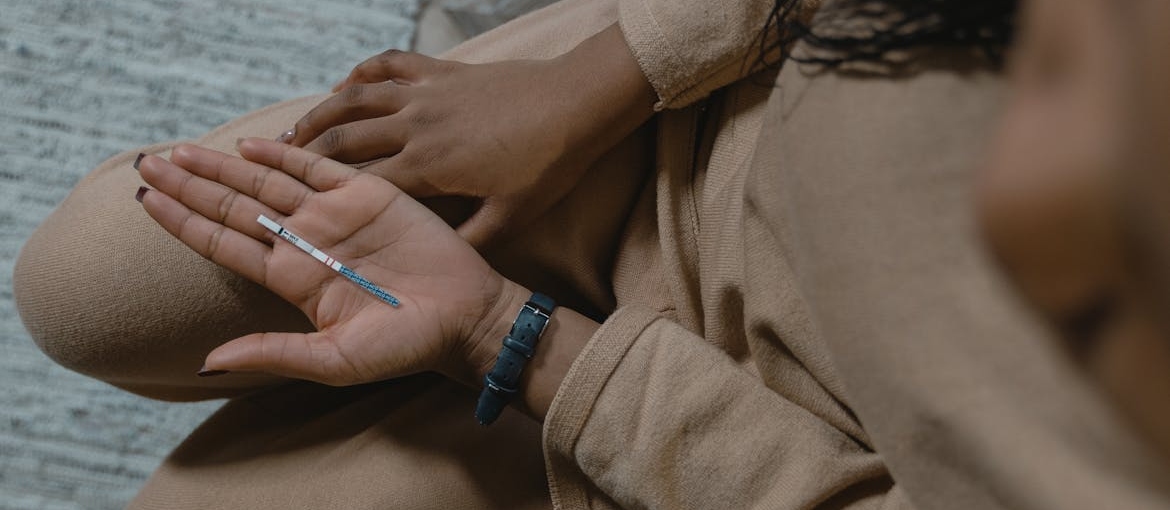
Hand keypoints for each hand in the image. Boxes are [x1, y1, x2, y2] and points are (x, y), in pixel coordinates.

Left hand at [135, 139, 524, 385]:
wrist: (465, 317)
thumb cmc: (405, 346)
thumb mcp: (334, 360)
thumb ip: (273, 352)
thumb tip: (207, 363)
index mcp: (293, 279)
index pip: (224, 243)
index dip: (184, 222)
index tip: (145, 201)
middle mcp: (306, 243)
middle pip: (234, 205)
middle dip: (190, 184)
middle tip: (148, 161)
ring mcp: (335, 216)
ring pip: (266, 181)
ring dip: (223, 165)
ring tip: (181, 149)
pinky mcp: (369, 194)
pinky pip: (317, 167)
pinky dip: (283, 153)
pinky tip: (249, 144)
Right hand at [279, 24, 655, 246]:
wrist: (579, 103)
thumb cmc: (549, 165)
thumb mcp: (511, 217)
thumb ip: (470, 243)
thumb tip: (438, 273)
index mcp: (428, 166)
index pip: (356, 183)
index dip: (315, 195)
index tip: (280, 209)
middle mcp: (416, 125)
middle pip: (340, 140)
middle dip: (294, 154)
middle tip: (262, 167)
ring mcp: (426, 93)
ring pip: (354, 99)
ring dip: (317, 115)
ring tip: (287, 132)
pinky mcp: (442, 71)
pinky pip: (387, 66)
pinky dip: (359, 74)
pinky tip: (343, 85)